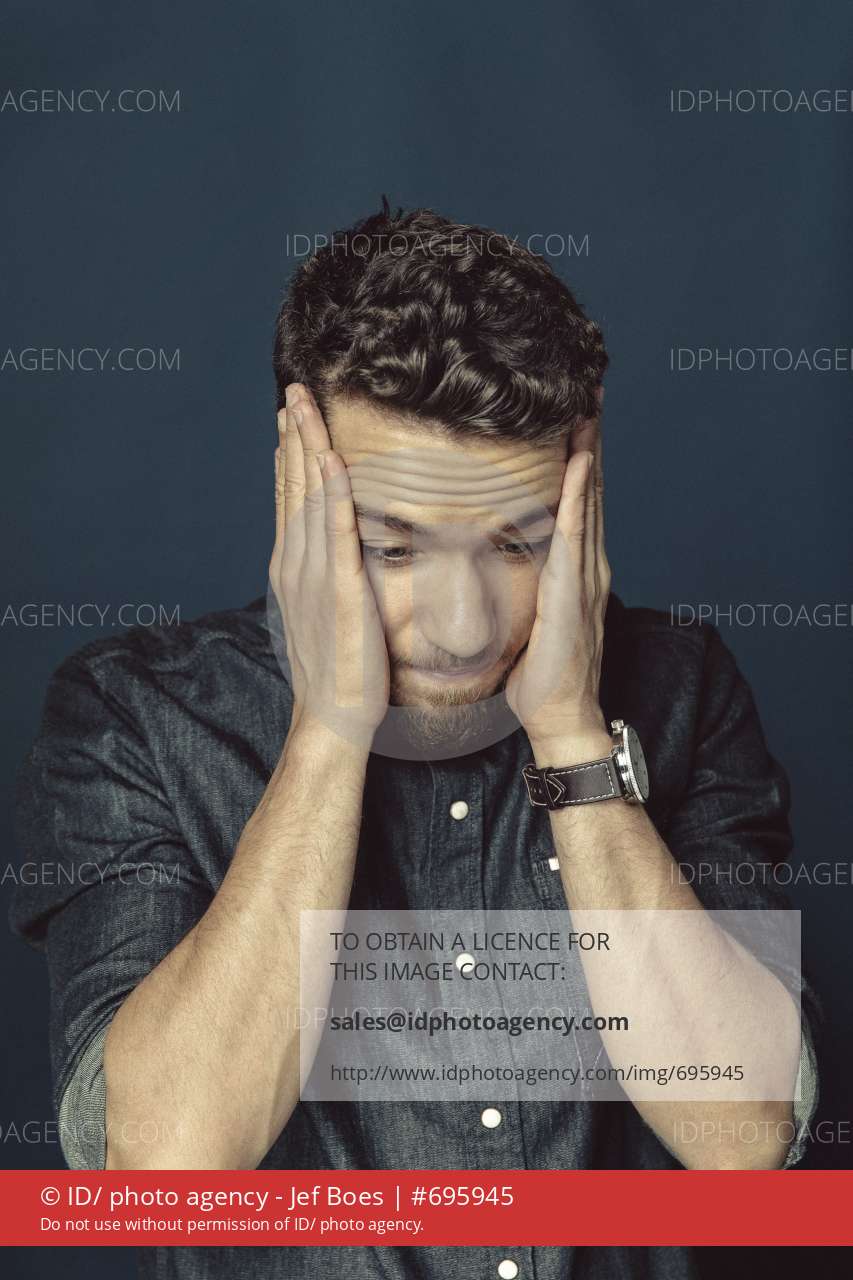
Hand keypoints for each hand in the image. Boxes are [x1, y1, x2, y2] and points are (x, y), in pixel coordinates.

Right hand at [269, 384, 389, 747]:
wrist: (332, 716)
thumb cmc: (338, 670)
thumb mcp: (326, 611)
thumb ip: (327, 575)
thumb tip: (335, 550)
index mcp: (294, 568)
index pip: (290, 499)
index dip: (290, 456)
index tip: (290, 418)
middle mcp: (297, 564)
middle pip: (294, 487)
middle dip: (294, 435)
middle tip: (294, 390)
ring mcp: (316, 575)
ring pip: (310, 498)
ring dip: (308, 447)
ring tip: (304, 405)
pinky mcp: (341, 591)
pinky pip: (338, 533)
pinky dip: (335, 494)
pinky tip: (334, 460)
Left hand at [504, 417, 611, 759]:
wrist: (559, 716)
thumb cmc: (538, 673)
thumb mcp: (528, 616)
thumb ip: (523, 583)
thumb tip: (498, 559)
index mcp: (573, 568)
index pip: (574, 499)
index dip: (576, 455)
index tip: (571, 412)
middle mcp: (587, 563)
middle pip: (588, 488)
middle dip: (589, 438)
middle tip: (589, 389)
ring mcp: (586, 575)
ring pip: (587, 500)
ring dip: (589, 452)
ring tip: (588, 407)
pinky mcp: (574, 591)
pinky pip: (576, 534)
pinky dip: (579, 495)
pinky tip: (579, 463)